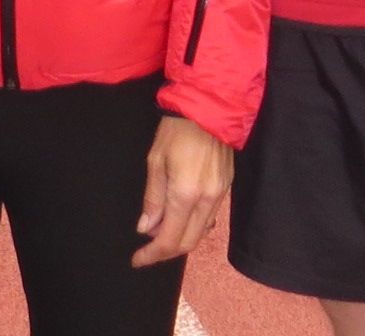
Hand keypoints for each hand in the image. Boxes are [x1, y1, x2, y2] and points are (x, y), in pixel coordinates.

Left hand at [133, 116, 232, 266]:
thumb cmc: (176, 130)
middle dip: (166, 251)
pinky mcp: (226, 187)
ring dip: (180, 238)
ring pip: (201, 232)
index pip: (170, 239)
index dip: (152, 254)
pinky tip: (179, 218)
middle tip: (147, 249)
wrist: (208, 106)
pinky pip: (210, 217)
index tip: (138, 259)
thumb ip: (152, 198)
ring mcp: (220, 194)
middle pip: (188, 243)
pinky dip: (193, 225)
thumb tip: (146, 228)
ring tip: (159, 231)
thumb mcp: (155, 161)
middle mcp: (207, 199)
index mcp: (186, 194)